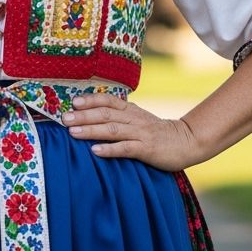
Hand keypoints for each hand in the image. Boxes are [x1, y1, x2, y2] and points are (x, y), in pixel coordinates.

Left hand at [62, 94, 204, 171]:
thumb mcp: (139, 119)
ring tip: (73, 132)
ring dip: (91, 130)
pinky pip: (126, 148)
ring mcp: (140, 134)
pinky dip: (110, 149)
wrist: (187, 141)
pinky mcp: (147, 149)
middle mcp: (134, 119)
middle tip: (64, 118)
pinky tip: (95, 151)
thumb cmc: (159, 133)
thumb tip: (95, 116)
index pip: (108, 101)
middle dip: (84, 115)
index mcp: (131, 110)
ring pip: (112, 130)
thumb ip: (121, 116)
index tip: (73, 102)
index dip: (91, 100)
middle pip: (105, 114)